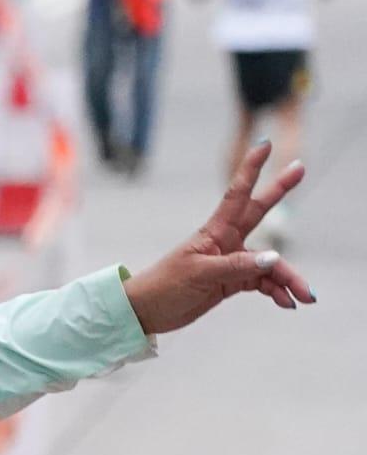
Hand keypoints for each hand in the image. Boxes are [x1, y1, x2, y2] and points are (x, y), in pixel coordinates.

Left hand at [120, 143, 315, 335]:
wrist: (148, 311)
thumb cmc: (165, 286)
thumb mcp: (200, 274)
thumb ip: (236, 266)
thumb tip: (274, 258)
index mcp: (214, 232)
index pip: (237, 194)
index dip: (251, 169)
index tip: (264, 144)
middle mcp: (226, 241)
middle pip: (259, 212)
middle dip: (279, 190)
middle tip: (300, 165)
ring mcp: (232, 260)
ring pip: (270, 263)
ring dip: (288, 278)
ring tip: (306, 296)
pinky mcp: (233, 281)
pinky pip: (264, 282)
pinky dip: (277, 292)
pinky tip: (287, 303)